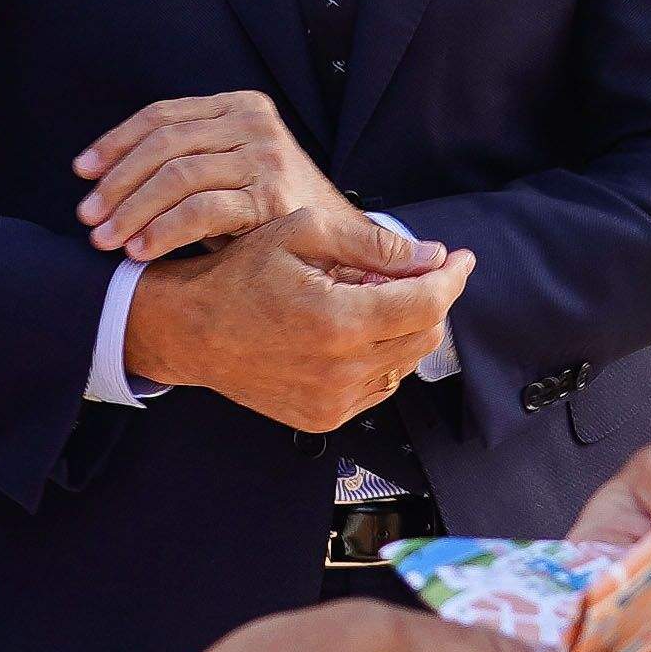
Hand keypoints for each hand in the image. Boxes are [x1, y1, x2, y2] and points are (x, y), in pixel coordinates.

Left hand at [76, 90, 336, 260]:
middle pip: (163, 145)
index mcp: (240, 106)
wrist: (337, 242)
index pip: (161, 116)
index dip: (115, 142)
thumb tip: (100, 175)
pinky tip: (140, 250)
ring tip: (105, 239)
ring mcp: (265, 158)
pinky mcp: (271, 198)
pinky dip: (162, 231)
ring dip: (131, 210)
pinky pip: (200, 210)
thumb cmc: (268, 208)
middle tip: (87, 215)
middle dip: (116, 181)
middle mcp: (255, 123)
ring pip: (176, 176)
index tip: (82, 171)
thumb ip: (183, 157)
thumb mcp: (228, 168)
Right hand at [121, 202, 467, 431]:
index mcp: (339, 321)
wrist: (190, 330)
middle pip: (426, 335)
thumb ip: (373, 245)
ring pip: (405, 362)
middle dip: (430, 298)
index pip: (429, 303)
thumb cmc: (240, 275)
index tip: (460, 257)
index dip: (453, 277)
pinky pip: (378, 384)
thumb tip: (432, 256)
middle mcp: (341, 369)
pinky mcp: (325, 417)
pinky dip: (379, 354)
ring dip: (402, 326)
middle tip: (406, 271)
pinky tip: (347, 330)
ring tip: (363, 298)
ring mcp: (334, 400)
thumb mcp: (302, 234)